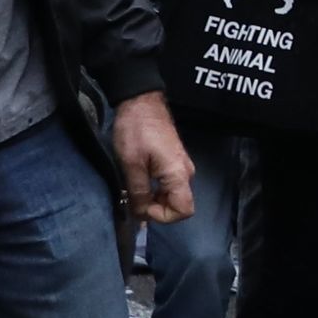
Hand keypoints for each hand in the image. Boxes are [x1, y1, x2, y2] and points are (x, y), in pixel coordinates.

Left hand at [110, 91, 196, 227]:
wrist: (141, 102)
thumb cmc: (136, 131)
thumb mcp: (131, 164)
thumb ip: (138, 191)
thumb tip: (140, 214)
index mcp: (178, 174)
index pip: (183, 210)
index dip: (162, 216)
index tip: (141, 206)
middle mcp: (186, 173)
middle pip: (178, 204)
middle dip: (155, 208)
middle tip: (132, 199)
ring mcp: (181, 166)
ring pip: (172, 195)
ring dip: (153, 199)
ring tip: (133, 189)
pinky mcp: (174, 161)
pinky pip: (169, 185)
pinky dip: (155, 190)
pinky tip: (139, 181)